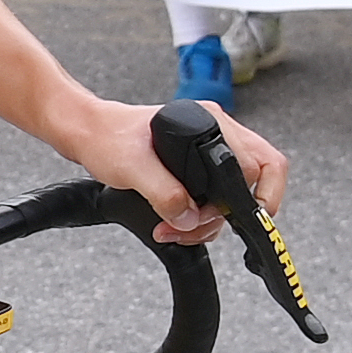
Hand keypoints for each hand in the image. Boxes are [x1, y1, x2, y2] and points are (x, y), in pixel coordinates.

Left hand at [80, 97, 285, 247]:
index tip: (248, 219)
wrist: (87, 133)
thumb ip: (163, 192)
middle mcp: (217, 134)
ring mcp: (208, 150)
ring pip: (231, 197)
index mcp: (211, 123)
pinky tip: (175, 224)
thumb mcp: (132, 167)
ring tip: (174, 229)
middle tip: (192, 227)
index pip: (264, 161)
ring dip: (207, 222)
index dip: (264, 195)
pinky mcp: (195, 167)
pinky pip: (213, 199)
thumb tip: (189, 217)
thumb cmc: (107, 137)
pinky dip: (198, 218)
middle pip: (254, 184)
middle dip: (225, 215)